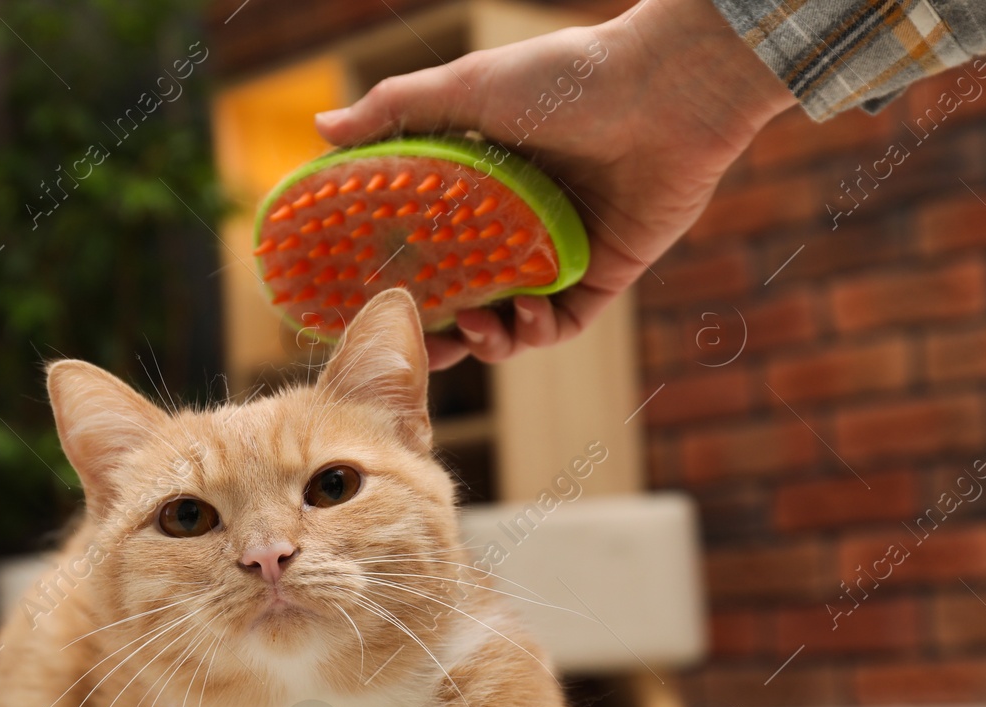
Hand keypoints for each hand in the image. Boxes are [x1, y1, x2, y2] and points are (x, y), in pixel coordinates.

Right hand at [314, 0, 794, 368]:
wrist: (663, 92)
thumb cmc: (566, 78)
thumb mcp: (467, 89)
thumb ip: (395, 110)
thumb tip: (322, 131)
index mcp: (484, 185)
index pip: (431, 245)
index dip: (402, 279)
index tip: (367, 304)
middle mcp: (520, 224)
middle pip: (468, 294)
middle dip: (441, 331)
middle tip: (418, 349)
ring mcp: (562, 252)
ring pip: (512, 320)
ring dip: (488, 339)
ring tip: (475, 331)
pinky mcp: (604, 273)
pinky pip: (563, 323)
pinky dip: (537, 332)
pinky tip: (522, 320)